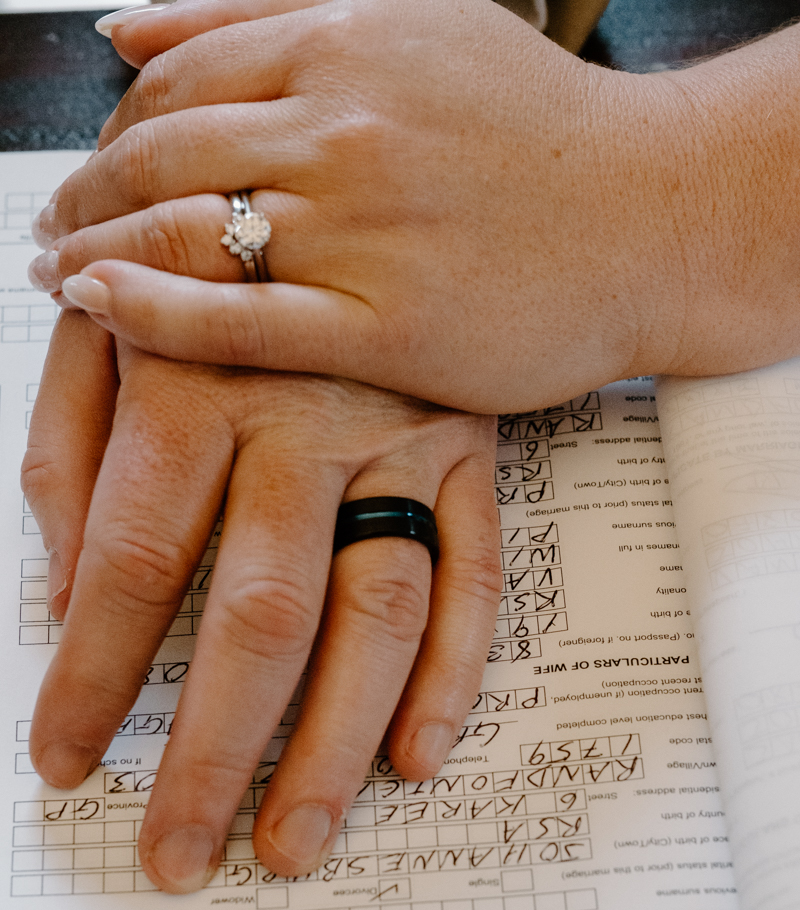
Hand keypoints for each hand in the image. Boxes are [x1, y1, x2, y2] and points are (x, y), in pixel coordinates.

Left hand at [23, 311, 500, 891]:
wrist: (366, 174)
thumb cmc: (211, 262)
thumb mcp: (110, 321)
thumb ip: (69, 451)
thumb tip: (61, 599)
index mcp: (193, 384)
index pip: (131, 562)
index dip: (94, 678)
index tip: (66, 763)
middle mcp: (303, 420)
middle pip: (259, 615)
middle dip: (212, 754)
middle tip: (177, 855)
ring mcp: (402, 440)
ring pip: (375, 611)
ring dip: (335, 742)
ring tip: (293, 841)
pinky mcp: (474, 452)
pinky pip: (476, 572)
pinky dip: (454, 671)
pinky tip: (415, 756)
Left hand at [26, 0, 689, 412]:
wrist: (655, 219)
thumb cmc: (548, 136)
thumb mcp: (418, 26)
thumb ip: (268, 14)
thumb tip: (129, 25)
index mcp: (347, 45)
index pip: (175, 80)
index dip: (108, 130)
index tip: (89, 173)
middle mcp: (344, 128)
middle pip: (158, 153)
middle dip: (81, 194)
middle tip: (54, 231)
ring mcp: (361, 229)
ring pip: (182, 231)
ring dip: (96, 250)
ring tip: (62, 274)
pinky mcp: (385, 325)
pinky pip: (237, 320)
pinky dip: (152, 311)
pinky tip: (101, 306)